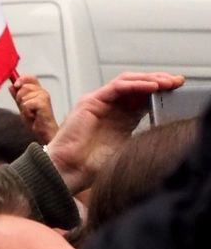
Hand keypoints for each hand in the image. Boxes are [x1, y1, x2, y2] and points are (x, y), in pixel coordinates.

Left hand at [9, 73, 58, 143]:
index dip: (21, 79)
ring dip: (24, 107)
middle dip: (20, 98)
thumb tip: (11, 86)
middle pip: (24, 87)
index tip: (16, 85)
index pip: (30, 78)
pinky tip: (33, 116)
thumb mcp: (22, 106)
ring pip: (24, 96)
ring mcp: (43, 97)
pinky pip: (26, 104)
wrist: (43, 132)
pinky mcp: (43, 103)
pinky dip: (26, 112)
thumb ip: (17, 96)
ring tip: (31, 113)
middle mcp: (42, 92)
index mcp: (38, 91)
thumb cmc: (36, 121)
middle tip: (26, 108)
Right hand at [46, 71, 185, 193]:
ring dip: (149, 79)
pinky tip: (151, 86)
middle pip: (136, 86)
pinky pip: (116, 87)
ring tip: (167, 82)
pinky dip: (135, 85)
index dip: (160, 92)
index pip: (142, 97)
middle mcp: (110, 106)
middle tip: (177, 81)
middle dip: (158, 81)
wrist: (70, 169)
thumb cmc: (92, 164)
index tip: (178, 91)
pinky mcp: (91, 101)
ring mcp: (99, 102)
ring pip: (127, 82)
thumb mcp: (126, 147)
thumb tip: (165, 129)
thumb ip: (141, 133)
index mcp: (120, 117)